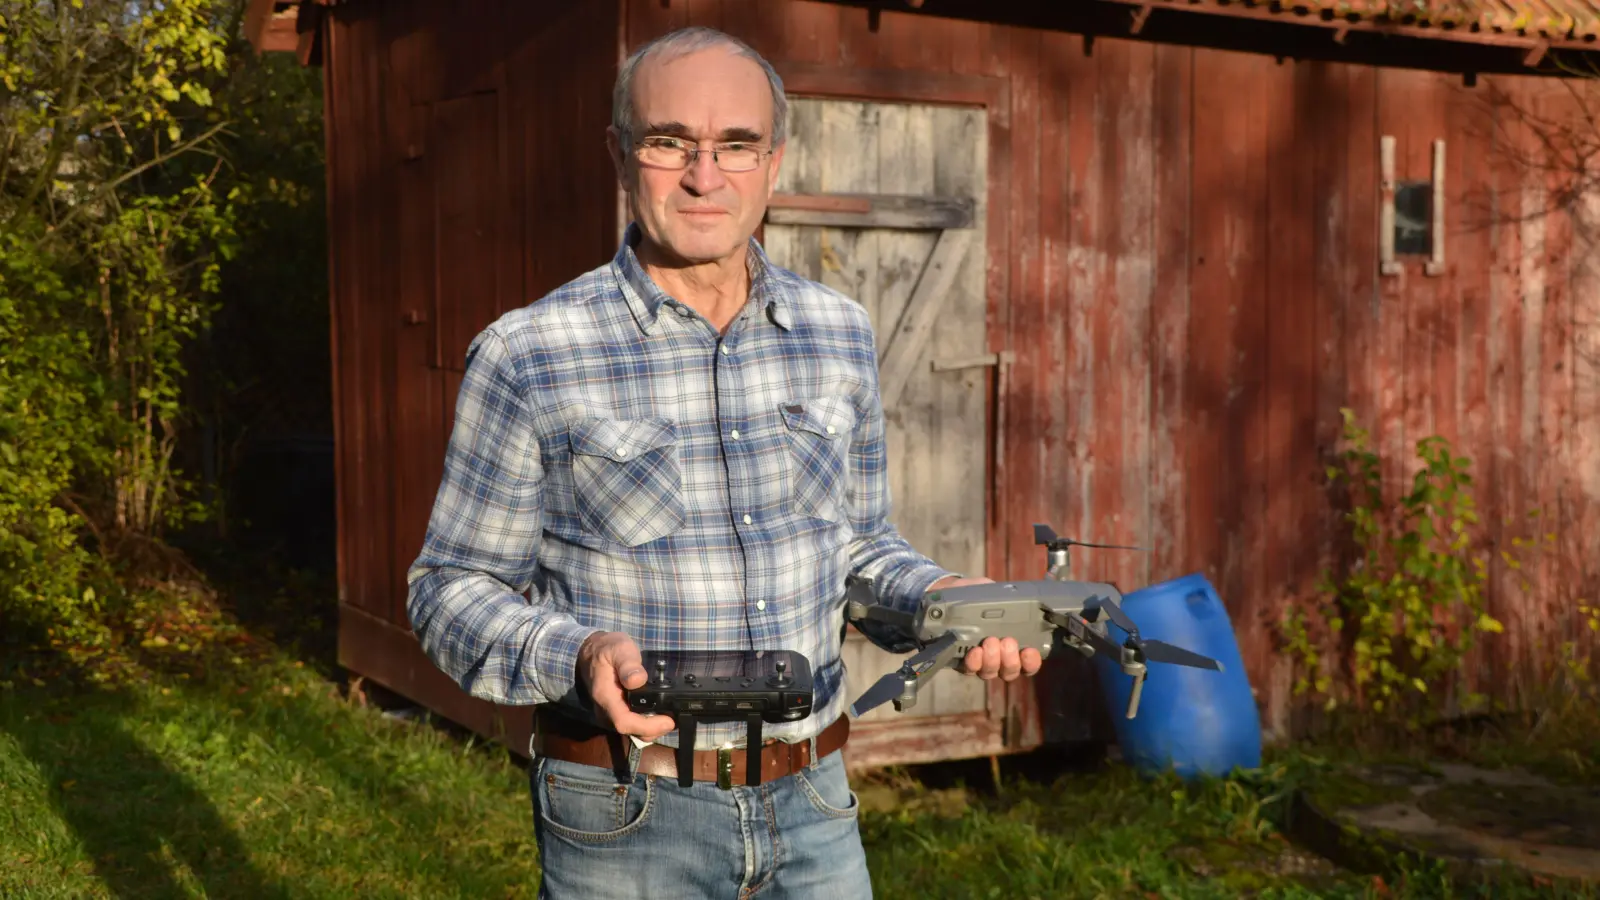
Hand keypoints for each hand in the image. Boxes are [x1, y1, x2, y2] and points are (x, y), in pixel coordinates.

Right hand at [576, 632, 676, 739]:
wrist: (591, 651)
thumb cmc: (606, 649)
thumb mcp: (619, 649)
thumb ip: (628, 664)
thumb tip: (638, 680)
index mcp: (605, 696)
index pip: (624, 722)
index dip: (647, 727)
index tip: (668, 722)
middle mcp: (605, 710)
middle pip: (630, 731)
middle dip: (654, 730)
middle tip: (674, 720)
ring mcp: (609, 713)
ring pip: (631, 730)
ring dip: (652, 728)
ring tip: (671, 717)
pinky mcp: (615, 712)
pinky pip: (631, 723)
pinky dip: (647, 723)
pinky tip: (660, 714)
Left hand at [925, 576, 1043, 681]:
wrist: (948, 598)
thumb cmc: (975, 597)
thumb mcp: (992, 592)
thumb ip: (1002, 594)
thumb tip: (1009, 593)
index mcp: (1013, 644)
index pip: (1028, 662)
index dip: (1031, 661)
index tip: (1029, 651)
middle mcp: (999, 658)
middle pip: (1010, 671)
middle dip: (1011, 659)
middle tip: (1007, 641)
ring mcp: (980, 663)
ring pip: (991, 672)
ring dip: (992, 660)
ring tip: (990, 642)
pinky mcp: (962, 663)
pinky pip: (970, 669)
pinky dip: (974, 662)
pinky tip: (974, 650)